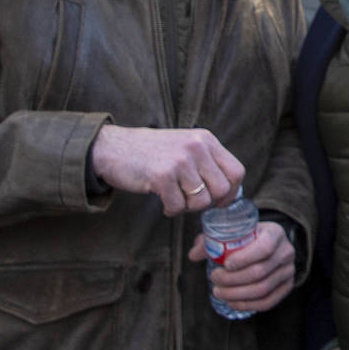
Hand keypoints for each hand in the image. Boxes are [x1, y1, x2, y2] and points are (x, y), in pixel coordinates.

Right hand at [90, 125, 243, 215]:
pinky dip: (171, 210)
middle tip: (191, 201)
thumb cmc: (151, 152)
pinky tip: (163, 201)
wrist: (112, 147)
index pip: (237, 171)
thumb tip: (230, 192)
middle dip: (209, 203)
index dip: (231, 192)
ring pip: (201, 201)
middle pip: (222, 189)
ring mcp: (180, 161)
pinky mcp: (161, 176)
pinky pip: (178, 206)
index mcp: (206, 139)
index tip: (219, 201)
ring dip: (187, 207)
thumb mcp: (185, 146)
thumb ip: (207, 162)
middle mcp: (196, 147)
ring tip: (174, 198)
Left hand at [186, 221, 293, 312]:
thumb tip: (193, 255)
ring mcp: (288, 271)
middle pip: (260, 272)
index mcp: (275, 233)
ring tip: (219, 292)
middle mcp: (286, 252)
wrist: (270, 243)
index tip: (225, 265)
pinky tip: (232, 302)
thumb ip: (212, 240)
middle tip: (214, 280)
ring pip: (263, 289)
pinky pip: (268, 302)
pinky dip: (248, 305)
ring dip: (237, 294)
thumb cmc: (249, 237)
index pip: (264, 248)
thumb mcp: (235, 232)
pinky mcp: (287, 286)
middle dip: (233, 280)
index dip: (244, 259)